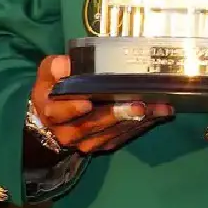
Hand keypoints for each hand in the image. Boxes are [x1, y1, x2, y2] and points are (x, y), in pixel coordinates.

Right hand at [30, 55, 173, 154]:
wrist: (53, 120)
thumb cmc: (53, 89)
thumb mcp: (48, 75)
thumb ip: (54, 67)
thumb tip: (66, 63)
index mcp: (52, 111)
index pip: (60, 112)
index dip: (73, 109)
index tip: (87, 103)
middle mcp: (69, 132)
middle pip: (93, 124)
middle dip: (118, 114)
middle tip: (139, 105)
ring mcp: (87, 141)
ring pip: (113, 132)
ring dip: (138, 120)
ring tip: (159, 107)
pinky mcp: (103, 144)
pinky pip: (124, 136)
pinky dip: (142, 125)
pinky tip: (159, 114)